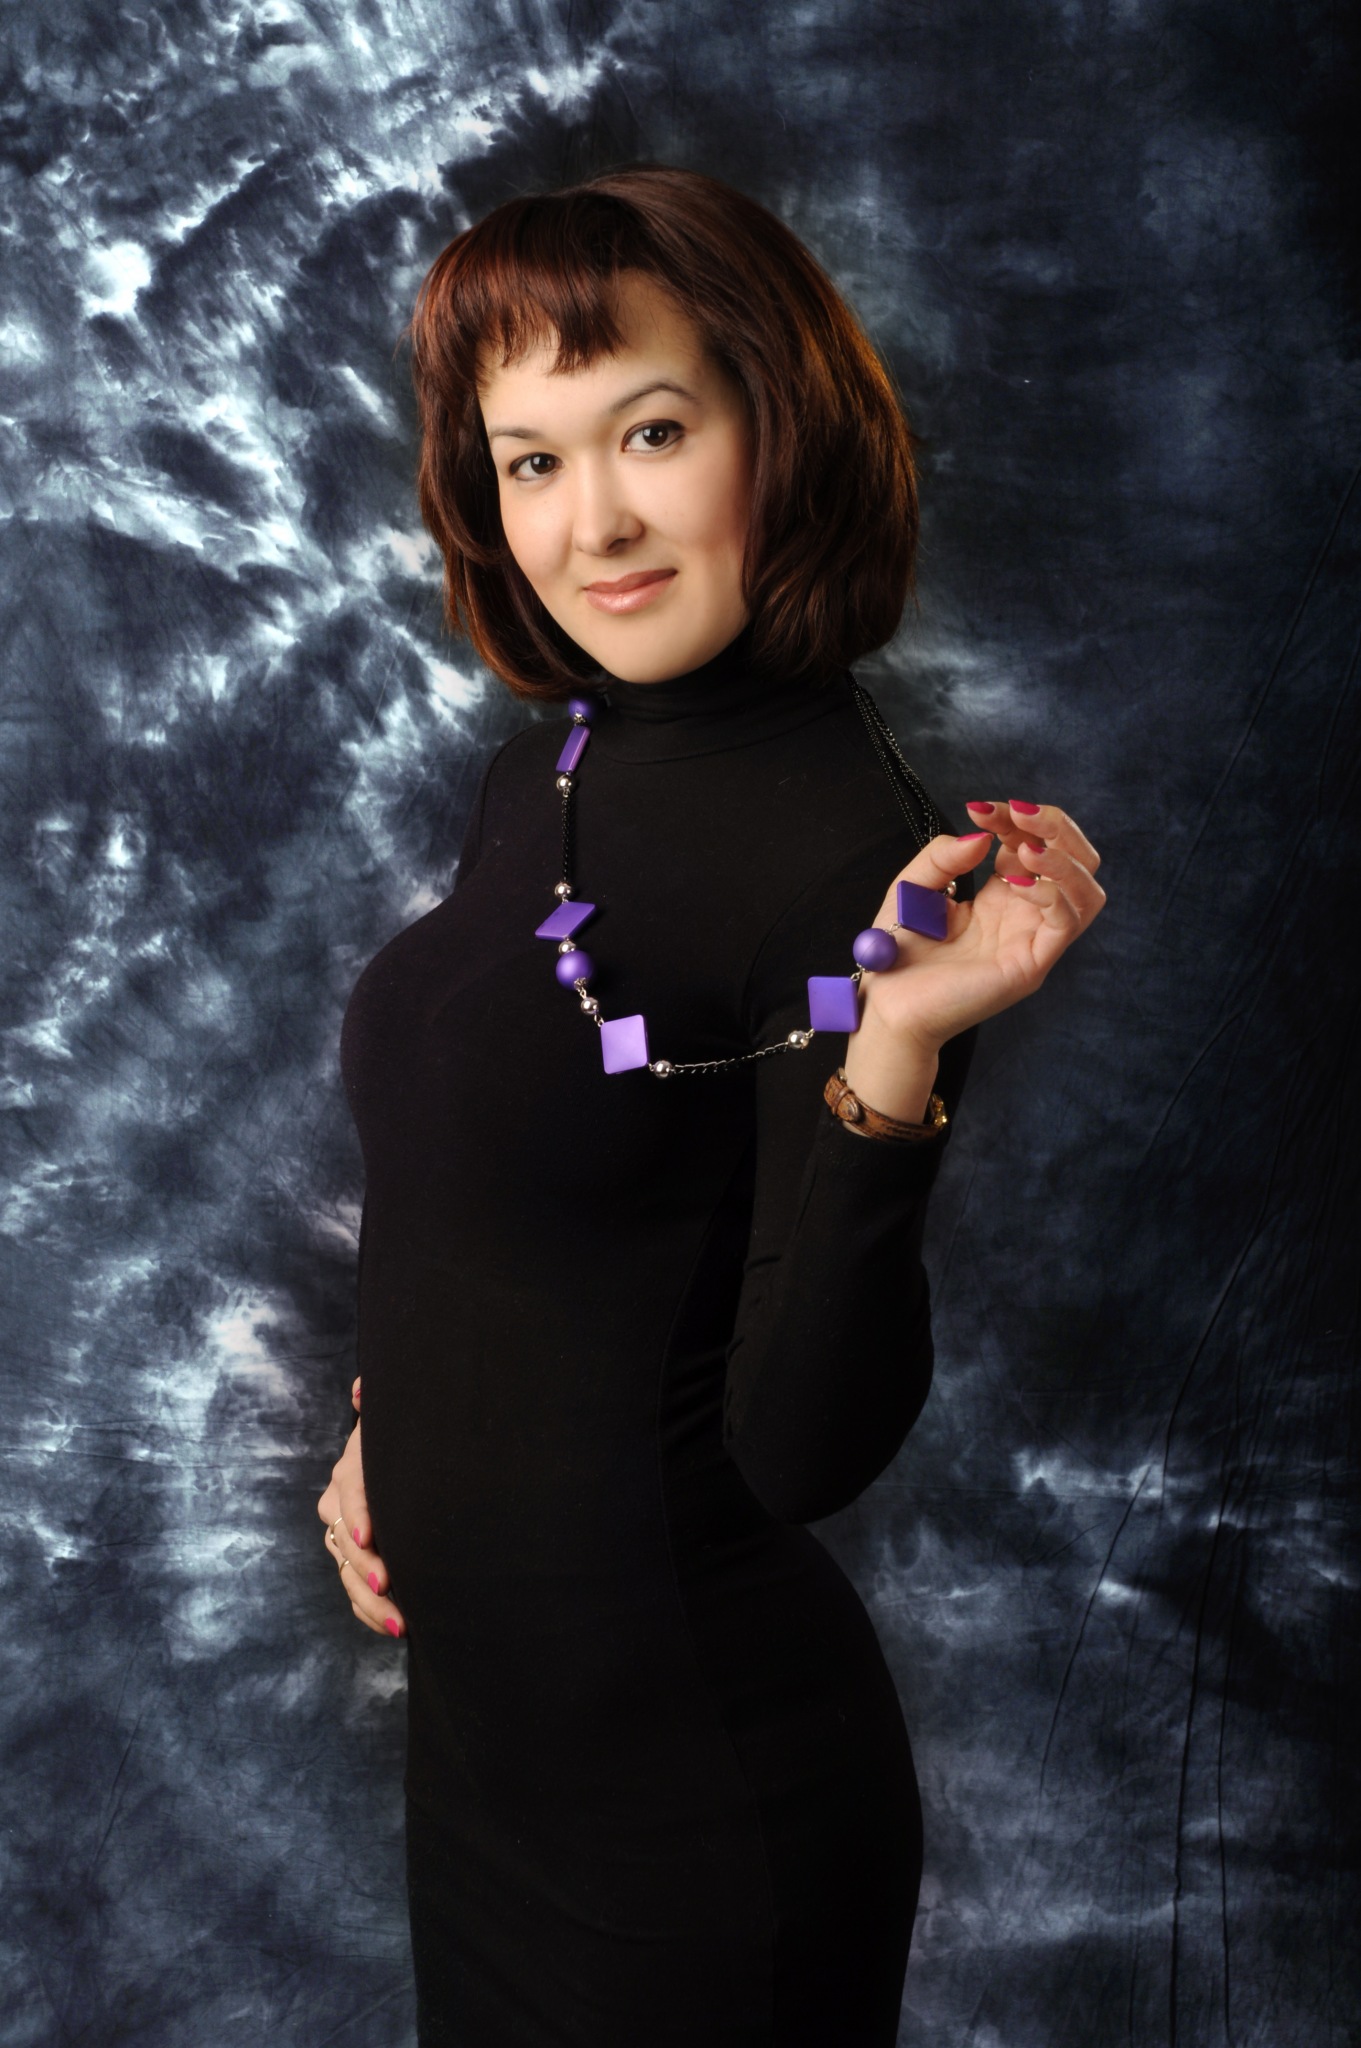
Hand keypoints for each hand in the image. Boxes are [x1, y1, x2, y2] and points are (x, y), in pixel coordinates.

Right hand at [316, 1377, 405, 1639]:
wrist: (405, 1460)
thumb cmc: (407, 1437)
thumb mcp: (396, 1421)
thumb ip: (378, 1405)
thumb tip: (361, 1388)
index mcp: (353, 1468)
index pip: (350, 1492)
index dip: (358, 1516)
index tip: (370, 1539)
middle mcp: (340, 1501)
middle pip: (344, 1539)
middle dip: (365, 1568)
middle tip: (388, 1590)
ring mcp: (343, 1533)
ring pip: (347, 1570)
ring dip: (369, 1601)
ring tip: (399, 1624)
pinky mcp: (354, 1558)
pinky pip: (353, 1588)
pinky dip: (370, 1611)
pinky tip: (394, 1628)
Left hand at [842, 799, 1104, 1115]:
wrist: (888, 1007)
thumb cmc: (898, 954)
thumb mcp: (913, 888)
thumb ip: (944, 856)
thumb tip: (983, 836)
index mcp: (1002, 895)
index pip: (1034, 844)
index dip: (1016, 818)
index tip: (980, 808)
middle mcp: (1025, 915)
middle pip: (1076, 860)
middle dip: (1055, 825)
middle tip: (1016, 813)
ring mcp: (1032, 941)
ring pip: (1086, 891)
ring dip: (1064, 857)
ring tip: (1026, 847)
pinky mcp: (1031, 965)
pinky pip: (1067, 923)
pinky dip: (1052, 893)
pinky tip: (1015, 881)